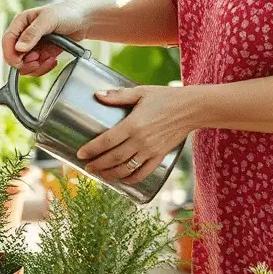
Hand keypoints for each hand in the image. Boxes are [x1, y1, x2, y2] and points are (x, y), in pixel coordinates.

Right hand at [2, 1, 87, 75]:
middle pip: (14, 56)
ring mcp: (33, 45)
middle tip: (39, 59)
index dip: (10, 54)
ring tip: (49, 58)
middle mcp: (24, 34)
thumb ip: (33, 33)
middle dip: (25, 62)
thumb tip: (18, 48)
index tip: (19, 63)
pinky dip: (44, 67)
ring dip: (36, 66)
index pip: (7, 41)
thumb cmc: (67, 13)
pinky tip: (53, 60)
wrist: (85, 20)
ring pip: (25, 64)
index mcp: (21, 22)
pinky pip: (37, 67)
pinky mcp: (42, 53)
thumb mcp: (49, 19)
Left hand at [77, 86, 193, 185]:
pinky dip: (132, 179)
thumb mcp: (141, 92)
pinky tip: (123, 180)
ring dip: (111, 174)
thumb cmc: (166, 97)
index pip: (107, 141)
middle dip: (98, 164)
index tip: (80, 153)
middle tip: (86, 166)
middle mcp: (141, 140)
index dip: (92, 149)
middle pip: (114, 158)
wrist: (192, 108)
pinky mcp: (160, 156)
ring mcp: (151, 150)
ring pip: (126, 168)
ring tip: (100, 174)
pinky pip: (144, 172)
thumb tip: (97, 95)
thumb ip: (118, 95)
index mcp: (133, 124)